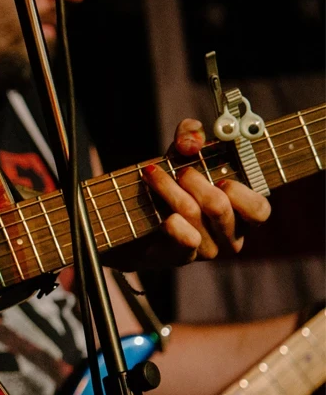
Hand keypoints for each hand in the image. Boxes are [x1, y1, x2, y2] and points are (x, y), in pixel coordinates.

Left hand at [140, 118, 270, 263]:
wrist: (134, 221)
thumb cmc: (171, 186)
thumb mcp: (181, 155)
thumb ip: (190, 136)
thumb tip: (192, 139)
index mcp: (242, 214)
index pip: (259, 210)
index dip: (241, 193)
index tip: (221, 179)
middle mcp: (230, 236)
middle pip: (219, 206)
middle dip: (194, 181)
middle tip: (180, 171)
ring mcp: (207, 250)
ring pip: (194, 214)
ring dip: (169, 190)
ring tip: (153, 176)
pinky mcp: (181, 258)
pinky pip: (185, 239)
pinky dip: (172, 222)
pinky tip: (162, 215)